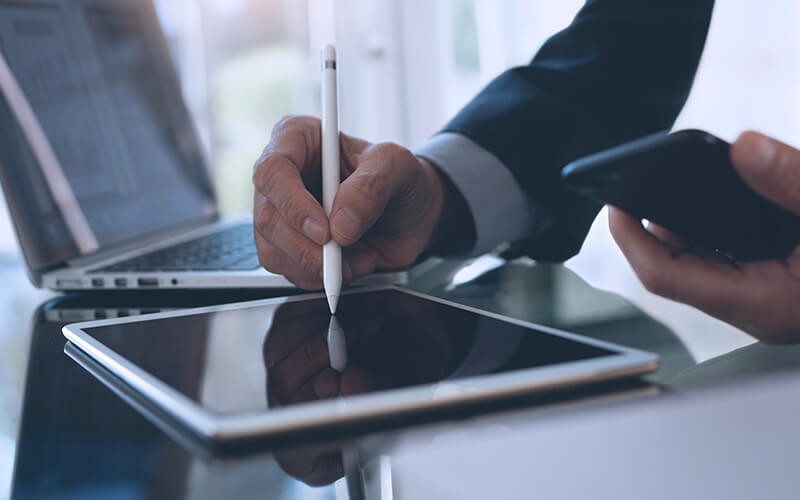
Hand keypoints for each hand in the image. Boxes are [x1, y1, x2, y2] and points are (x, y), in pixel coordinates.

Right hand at [252, 115, 449, 289]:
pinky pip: (288, 271)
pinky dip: (320, 277)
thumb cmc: (400, 178)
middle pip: (267, 218)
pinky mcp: (289, 246)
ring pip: (272, 251)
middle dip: (305, 248)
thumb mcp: (398, 167)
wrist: (412, 215)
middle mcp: (283, 177)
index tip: (324, 231)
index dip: (293, 205)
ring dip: (316, 266)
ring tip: (357, 257)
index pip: (273, 170)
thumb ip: (372, 186)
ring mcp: (282, 214)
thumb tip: (341, 224)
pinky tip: (350, 265)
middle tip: (340, 258)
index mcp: (299, 140)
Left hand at [610, 131, 799, 342]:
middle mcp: (755, 308)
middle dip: (657, 219)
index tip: (614, 201)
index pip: (663, 276)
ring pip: (701, 259)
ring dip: (689, 219)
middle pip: (676, 264)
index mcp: (761, 303)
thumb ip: (792, 182)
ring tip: (683, 177)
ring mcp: (764, 299)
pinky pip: (728, 256)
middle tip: (646, 176)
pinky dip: (719, 224)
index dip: (629, 238)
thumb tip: (744, 148)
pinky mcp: (775, 285)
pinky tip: (726, 192)